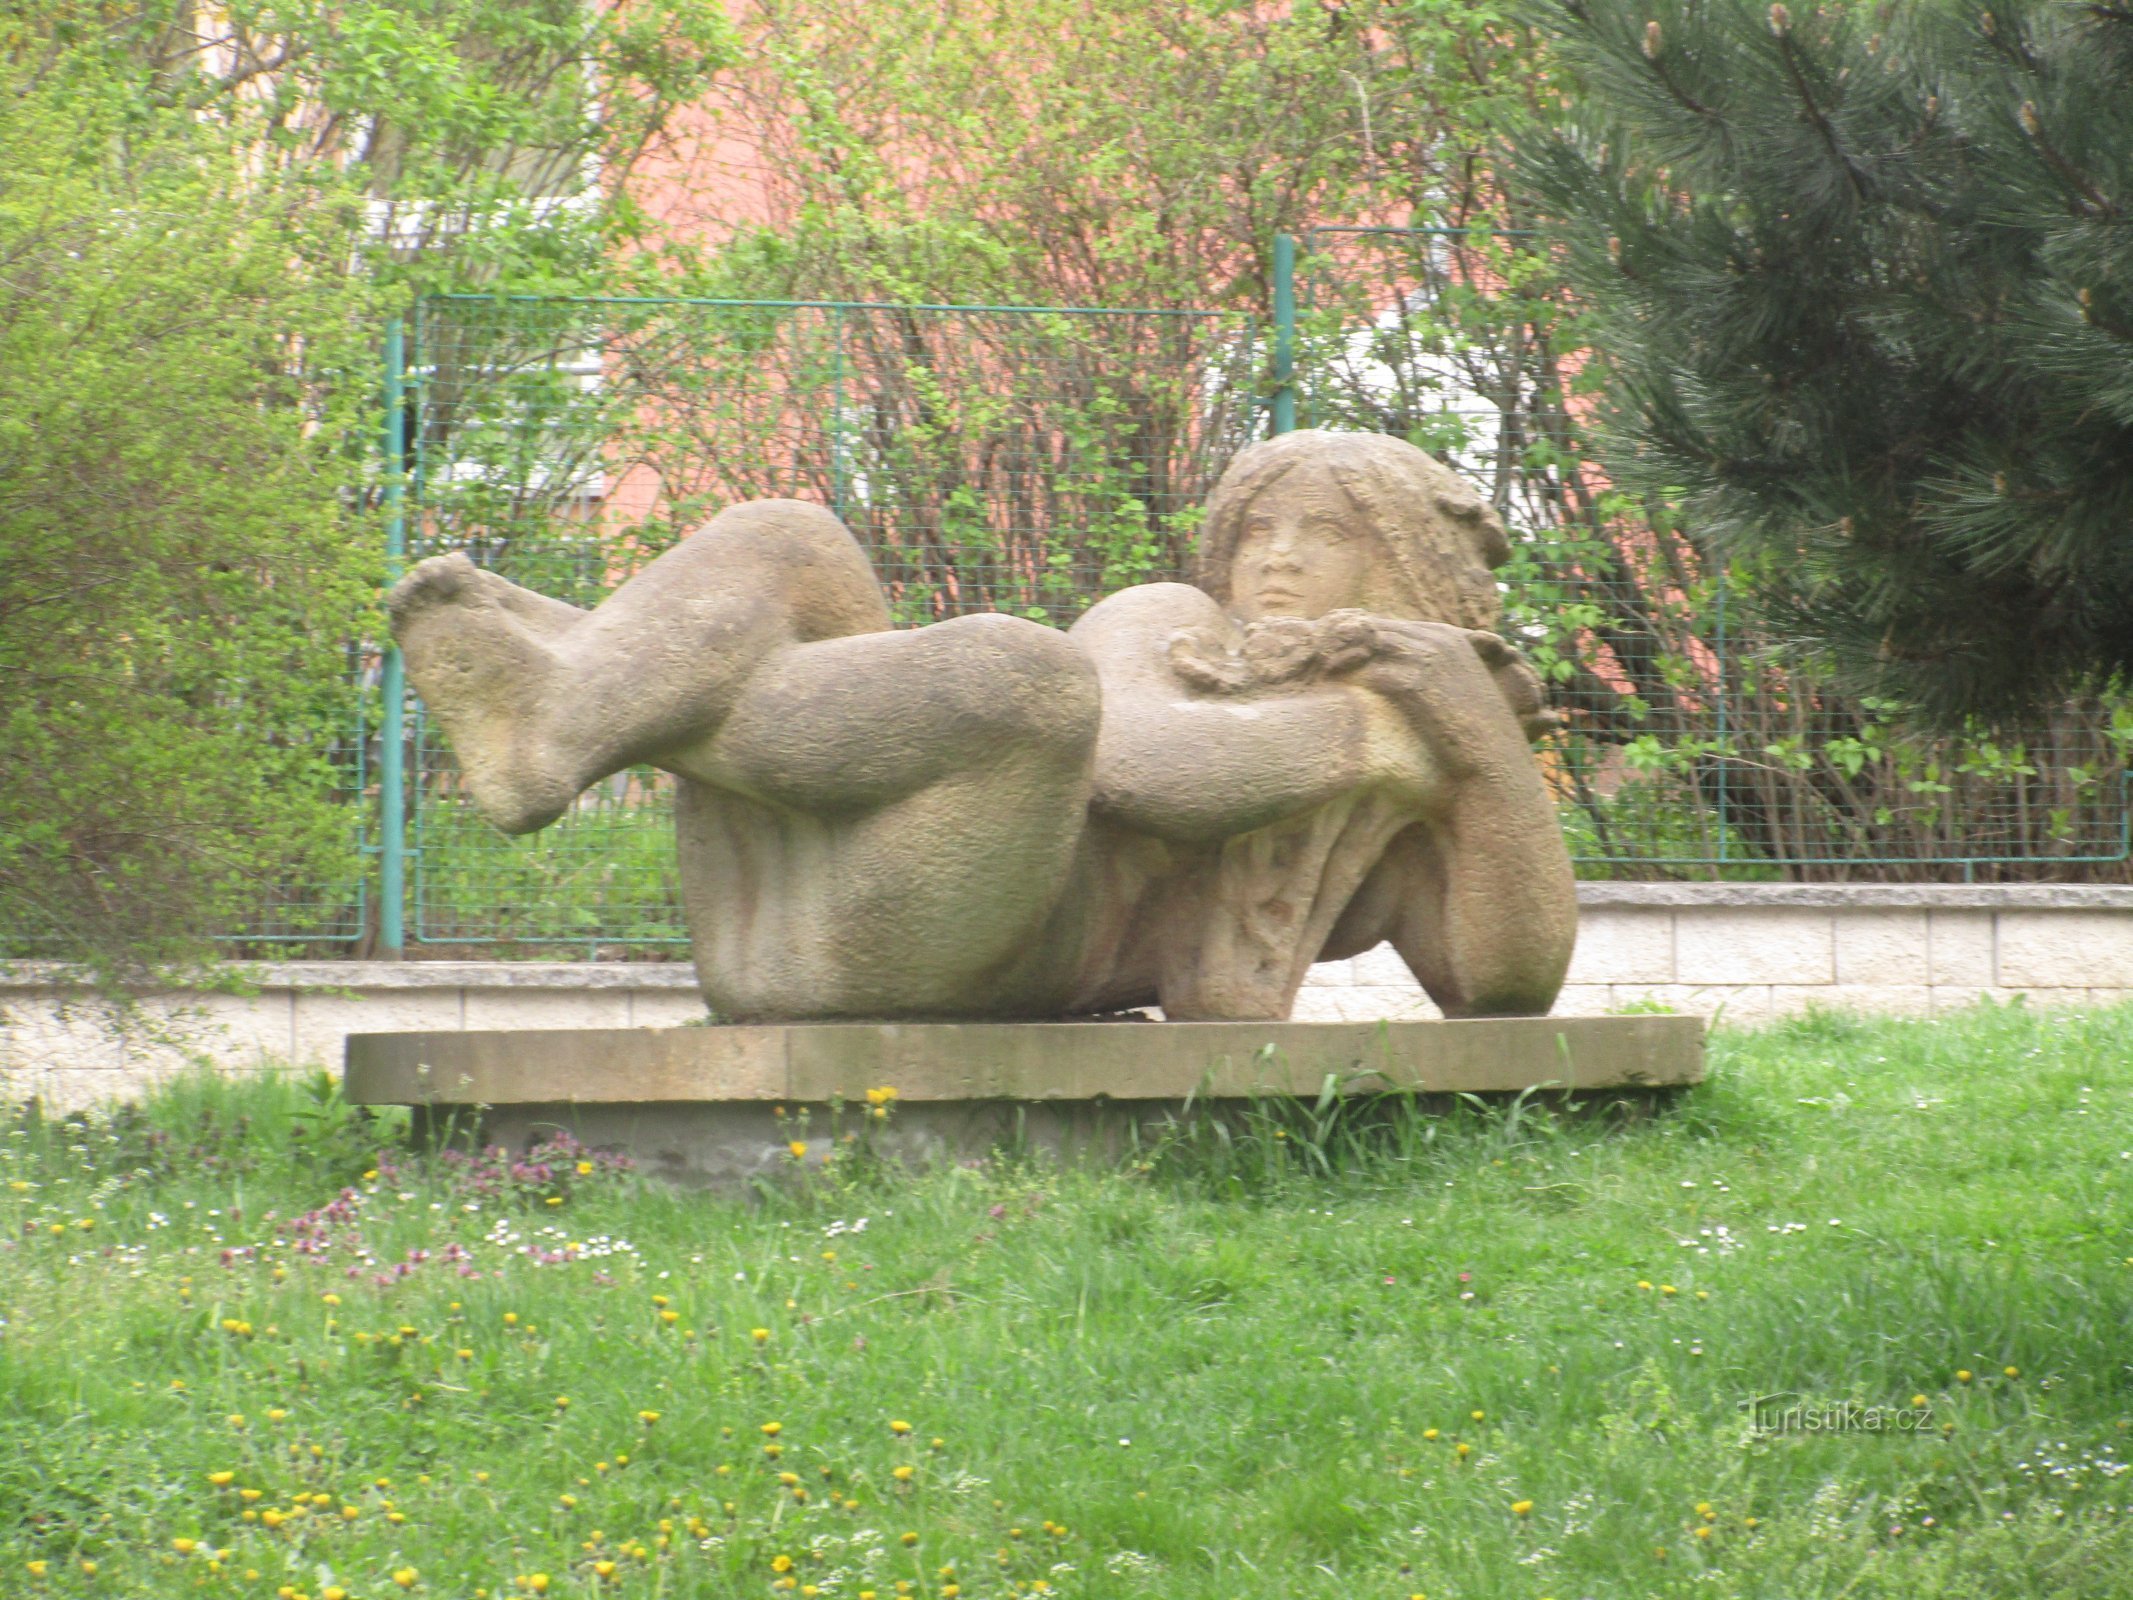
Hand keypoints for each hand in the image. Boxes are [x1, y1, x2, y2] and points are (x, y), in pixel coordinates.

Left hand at [1342, 619, 1557, 775]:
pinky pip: (1374, 671)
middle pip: (1378, 628)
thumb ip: (1427, 674)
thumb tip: (1394, 675)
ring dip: (1345, 654)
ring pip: (1372, 644)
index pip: (1393, 625)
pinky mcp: (1418, 683)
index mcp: (1450, 638)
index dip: (1362, 635)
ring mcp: (1430, 659)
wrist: (1492, 760)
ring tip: (1322, 669)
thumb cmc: (1471, 732)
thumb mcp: (1453, 692)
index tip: (1336, 649)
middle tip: (1319, 656)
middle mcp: (1440, 640)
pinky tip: (1335, 689)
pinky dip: (1353, 678)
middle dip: (1347, 639)